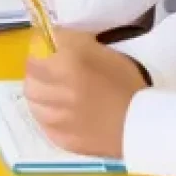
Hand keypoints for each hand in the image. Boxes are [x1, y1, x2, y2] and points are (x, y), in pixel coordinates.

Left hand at [24, 29, 147, 159]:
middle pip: (30, 74)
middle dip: (37, 69)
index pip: (36, 48)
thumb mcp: (100, 51)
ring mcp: (58, 118)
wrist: (145, 125)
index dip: (39, 45)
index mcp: (69, 64)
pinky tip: (61, 112)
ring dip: (40, 92)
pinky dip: (47, 115)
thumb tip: (51, 35)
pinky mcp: (62, 139)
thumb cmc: (125, 83)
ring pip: (32, 99)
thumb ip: (71, 40)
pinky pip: (43, 123)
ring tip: (53, 92)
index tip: (45, 46)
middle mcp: (58, 90)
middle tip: (48, 70)